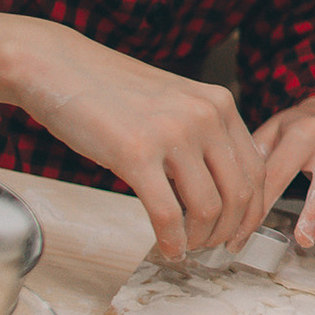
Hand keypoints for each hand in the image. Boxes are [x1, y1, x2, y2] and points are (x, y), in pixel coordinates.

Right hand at [0, 21, 267, 259]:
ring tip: (187, 247)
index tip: (239, 233)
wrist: (58, 67)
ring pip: (208, 209)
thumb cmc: (112, 91)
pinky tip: (167, 248)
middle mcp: (205, 116)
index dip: (252, 211)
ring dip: (200, 239)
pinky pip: (168, 213)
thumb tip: (224, 187)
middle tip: (212, 247)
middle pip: (239, 193)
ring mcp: (172, 134)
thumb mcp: (175, 103)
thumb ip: (204, 133)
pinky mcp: (135, 154)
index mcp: (219, 104)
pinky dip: (172, 240)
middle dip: (229, 231)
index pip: (256, 170)